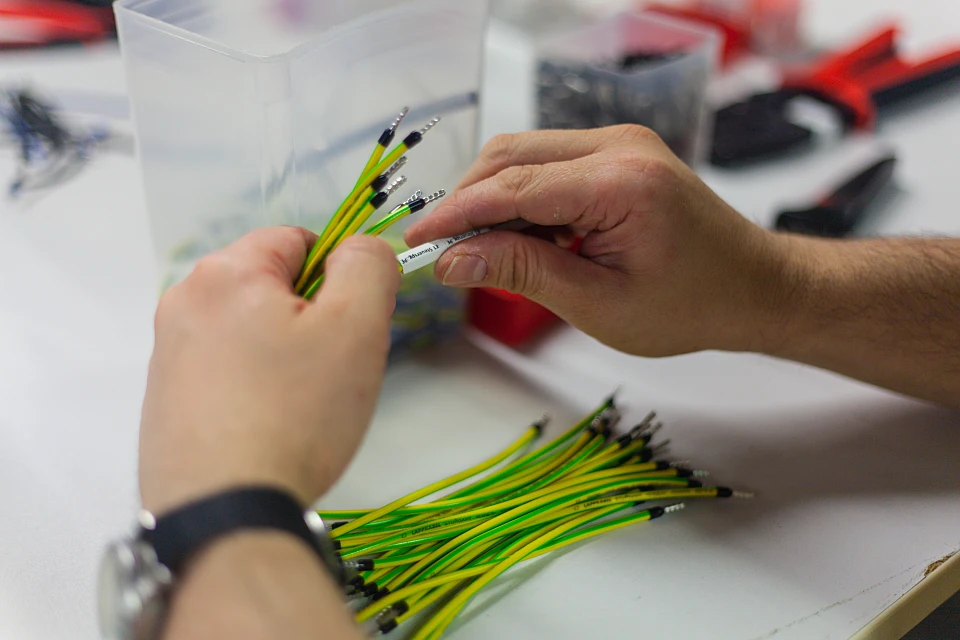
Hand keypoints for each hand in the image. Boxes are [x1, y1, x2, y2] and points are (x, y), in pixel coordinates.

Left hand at [139, 228, 399, 514]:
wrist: (225, 514)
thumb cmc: (295, 414)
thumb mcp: (356, 328)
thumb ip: (367, 267)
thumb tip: (360, 247)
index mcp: (225, 272)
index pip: (297, 240)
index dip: (336, 277)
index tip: (349, 328)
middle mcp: (183, 302)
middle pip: (270, 287)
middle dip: (309, 319)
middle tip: (331, 371)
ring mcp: (167, 354)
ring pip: (249, 331)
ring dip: (282, 355)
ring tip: (300, 407)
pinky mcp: (165, 401)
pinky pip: (225, 372)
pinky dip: (253, 388)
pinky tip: (268, 428)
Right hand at [405, 126, 794, 356]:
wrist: (754, 288)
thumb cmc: (691, 305)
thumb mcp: (599, 304)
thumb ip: (522, 272)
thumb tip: (452, 259)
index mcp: (621, 181)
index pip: (512, 187)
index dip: (455, 214)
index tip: (415, 241)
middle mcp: (620, 144)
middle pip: (511, 156)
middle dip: (467, 201)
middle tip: (442, 252)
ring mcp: (620, 142)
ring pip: (524, 155)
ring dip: (491, 198)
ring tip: (481, 252)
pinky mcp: (618, 152)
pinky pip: (549, 163)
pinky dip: (521, 197)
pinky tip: (519, 238)